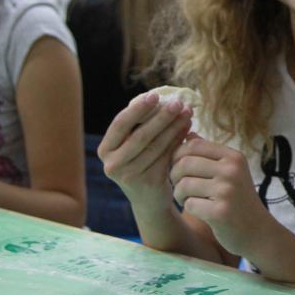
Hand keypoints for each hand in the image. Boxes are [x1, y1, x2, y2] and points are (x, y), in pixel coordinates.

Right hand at [97, 93, 192, 207]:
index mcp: (106, 149)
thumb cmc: (143, 162)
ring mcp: (129, 176)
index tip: (154, 95)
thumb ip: (141, 124)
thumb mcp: (134, 144)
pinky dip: (178, 140)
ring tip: (187, 113)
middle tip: (178, 102)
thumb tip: (163, 97)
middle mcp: (112, 164)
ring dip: (174, 127)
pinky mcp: (147, 183)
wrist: (149, 199)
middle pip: (140, 135)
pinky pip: (166, 156)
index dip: (138, 109)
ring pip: (156, 145)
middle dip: (161, 116)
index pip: (120, 124)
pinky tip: (188, 129)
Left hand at [169, 135, 266, 256]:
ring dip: (179, 195)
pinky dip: (189, 209)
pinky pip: (189, 205)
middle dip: (174, 176)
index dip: (178, 155)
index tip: (178, 168)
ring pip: (183, 185)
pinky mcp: (220, 212)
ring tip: (189, 199)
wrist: (259, 231)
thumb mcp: (230, 171)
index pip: (194, 145)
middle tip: (180, 187)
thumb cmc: (239, 199)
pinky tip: (200, 211)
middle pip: (184, 163)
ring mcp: (227, 191)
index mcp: (233, 157)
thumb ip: (209, 154)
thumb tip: (188, 134)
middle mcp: (232, 170)